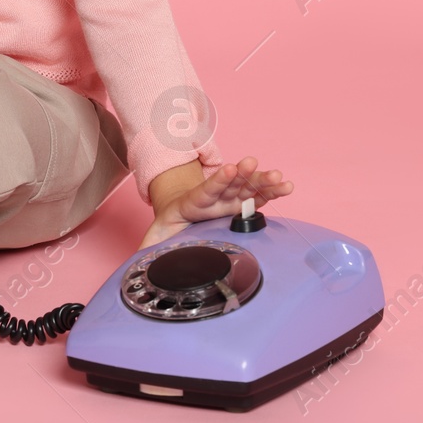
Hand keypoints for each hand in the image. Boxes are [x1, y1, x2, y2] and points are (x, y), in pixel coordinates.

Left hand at [139, 156, 292, 249]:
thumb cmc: (173, 223)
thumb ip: (150, 244)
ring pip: (248, 187)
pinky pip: (258, 196)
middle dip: (244, 175)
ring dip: (262, 181)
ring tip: (277, 176)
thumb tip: (136, 259)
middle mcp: (216, 197)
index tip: (228, 168)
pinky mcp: (241, 203)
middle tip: (254, 164)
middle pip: (232, 184)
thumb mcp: (159, 233)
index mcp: (197, 202)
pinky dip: (272, 192)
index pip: (208, 189)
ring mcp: (230, 198)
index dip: (218, 180)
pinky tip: (287, 186)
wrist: (181, 210)